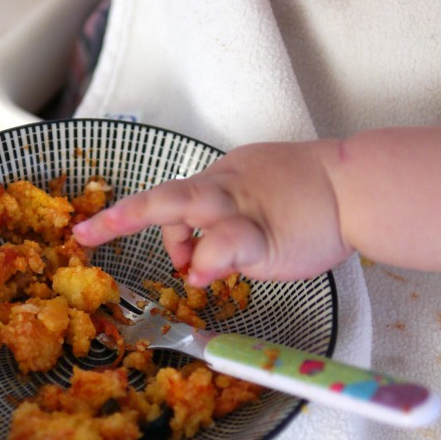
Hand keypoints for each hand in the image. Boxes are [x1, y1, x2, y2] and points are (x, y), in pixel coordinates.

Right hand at [73, 140, 352, 285]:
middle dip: (160, 235)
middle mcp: (222, 177)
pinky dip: (216, 220)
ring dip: (196, 235)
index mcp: (220, 197)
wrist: (360, 185)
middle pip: (171, 206)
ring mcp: (238, 170)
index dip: (115, 222)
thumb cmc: (318, 220)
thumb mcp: (270, 250)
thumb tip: (193, 270)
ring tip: (220, 262)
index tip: (80, 236)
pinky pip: (219, 195)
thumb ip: (224, 254)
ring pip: (196, 203)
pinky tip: (241, 234)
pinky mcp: (254, 169)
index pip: (156, 208)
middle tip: (179, 269)